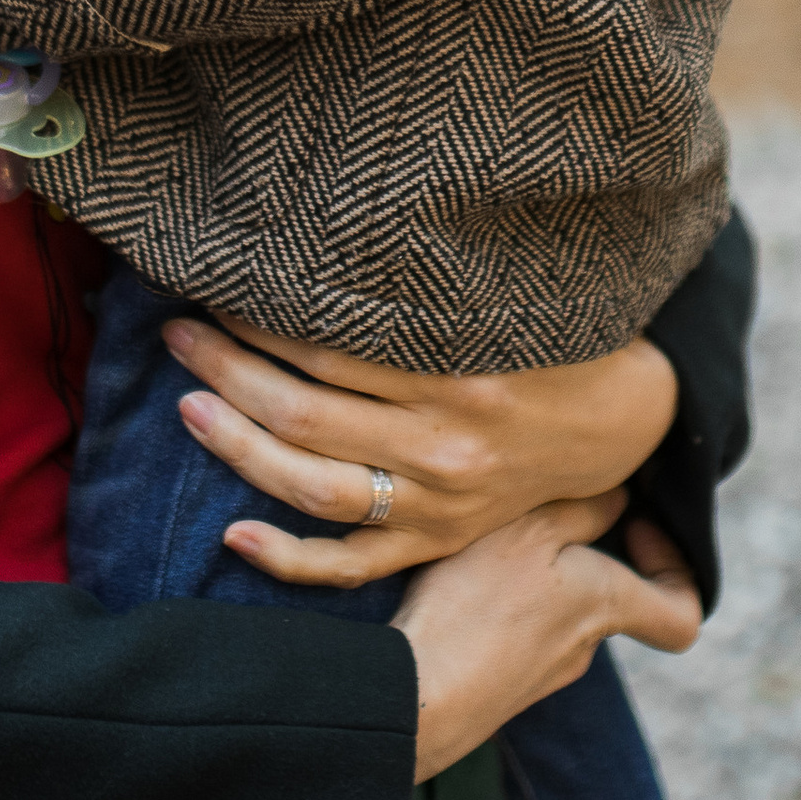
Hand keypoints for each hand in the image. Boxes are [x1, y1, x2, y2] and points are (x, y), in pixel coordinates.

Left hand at [163, 313, 678, 587]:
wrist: (624, 422)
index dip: (258, 318)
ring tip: (187, 404)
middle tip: (176, 331)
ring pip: (314, 487)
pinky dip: (290, 560)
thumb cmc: (551, 338)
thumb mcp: (505, 300)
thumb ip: (428, 285)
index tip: (212, 284)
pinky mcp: (435, 542)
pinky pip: (352, 563)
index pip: (330, 349)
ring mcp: (437, 506)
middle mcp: (445, 447)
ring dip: (238, 446)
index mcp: (462, 376)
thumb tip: (328, 236)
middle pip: (305, 414)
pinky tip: (232, 538)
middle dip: (227, 369)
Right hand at [394, 506, 698, 781]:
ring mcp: (543, 671)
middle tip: (539, 512)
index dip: (677, 568)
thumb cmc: (476, 603)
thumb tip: (620, 498)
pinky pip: (520, 631)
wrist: (417, 696)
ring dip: (534, 572)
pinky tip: (461, 580)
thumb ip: (583, 509)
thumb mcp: (530, 530)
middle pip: (607, 594)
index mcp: (605, 604)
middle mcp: (584, 645)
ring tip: (486, 538)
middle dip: (582, 550)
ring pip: (558, 609)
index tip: (636, 525)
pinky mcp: (503, 682)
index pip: (682, 614)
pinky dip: (502, 601)